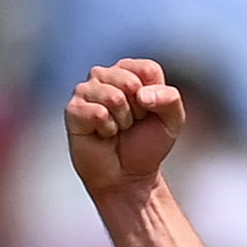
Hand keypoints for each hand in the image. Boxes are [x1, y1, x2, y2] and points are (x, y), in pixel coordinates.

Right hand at [65, 58, 186, 200]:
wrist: (128, 177)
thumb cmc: (146, 145)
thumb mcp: (173, 121)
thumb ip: (170, 98)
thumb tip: (141, 94)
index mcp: (129, 72)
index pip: (147, 70)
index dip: (154, 96)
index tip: (147, 113)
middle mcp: (105, 76)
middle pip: (130, 82)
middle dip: (137, 110)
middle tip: (131, 124)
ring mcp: (86, 91)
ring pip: (113, 97)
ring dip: (122, 121)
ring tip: (117, 129)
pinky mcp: (73, 109)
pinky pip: (98, 113)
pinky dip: (107, 130)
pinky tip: (103, 134)